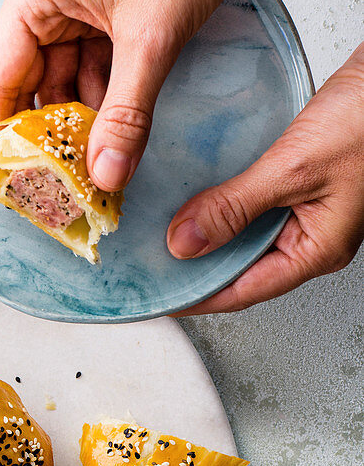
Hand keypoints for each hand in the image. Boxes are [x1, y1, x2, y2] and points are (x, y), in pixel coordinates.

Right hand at [0, 0, 251, 190]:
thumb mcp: (153, 35)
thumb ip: (127, 113)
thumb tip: (107, 174)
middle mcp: (44, 1)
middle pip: (26, 89)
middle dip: (40, 144)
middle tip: (47, 194)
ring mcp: (73, 6)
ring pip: (61, 85)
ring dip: (73, 131)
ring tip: (82, 178)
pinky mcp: (103, 11)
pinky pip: (90, 71)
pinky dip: (99, 107)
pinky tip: (107, 143)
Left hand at [170, 44, 363, 314]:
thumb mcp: (292, 168)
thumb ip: (235, 207)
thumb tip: (184, 243)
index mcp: (317, 251)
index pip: (240, 292)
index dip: (194, 296)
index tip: (156, 294)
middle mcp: (313, 237)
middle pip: (240, 268)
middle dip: (195, 267)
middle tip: (149, 264)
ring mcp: (309, 211)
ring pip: (244, 236)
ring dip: (207, 232)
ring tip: (163, 229)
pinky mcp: (304, 181)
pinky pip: (253, 204)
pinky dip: (223, 202)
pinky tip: (198, 192)